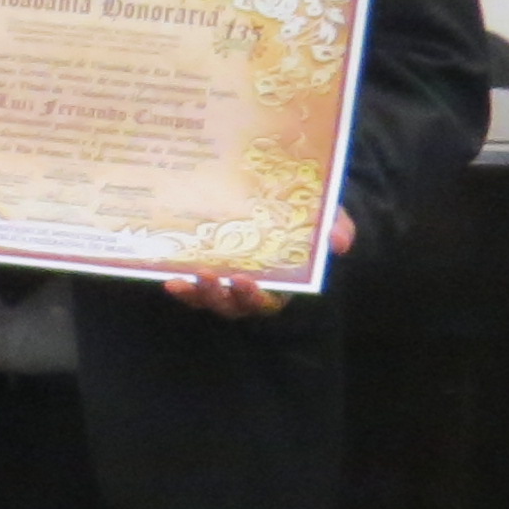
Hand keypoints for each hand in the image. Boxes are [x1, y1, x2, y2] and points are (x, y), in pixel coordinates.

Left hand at [164, 206, 351, 317]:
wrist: (282, 202)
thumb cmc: (306, 216)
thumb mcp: (326, 217)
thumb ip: (335, 227)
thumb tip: (340, 242)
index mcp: (279, 284)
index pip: (266, 302)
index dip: (253, 296)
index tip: (244, 280)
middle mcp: (249, 290)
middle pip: (231, 306)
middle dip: (218, 296)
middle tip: (209, 276)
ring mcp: (225, 284)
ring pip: (207, 301)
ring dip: (195, 294)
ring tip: (182, 280)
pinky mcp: (203, 274)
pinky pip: (190, 289)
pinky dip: (180, 288)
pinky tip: (168, 278)